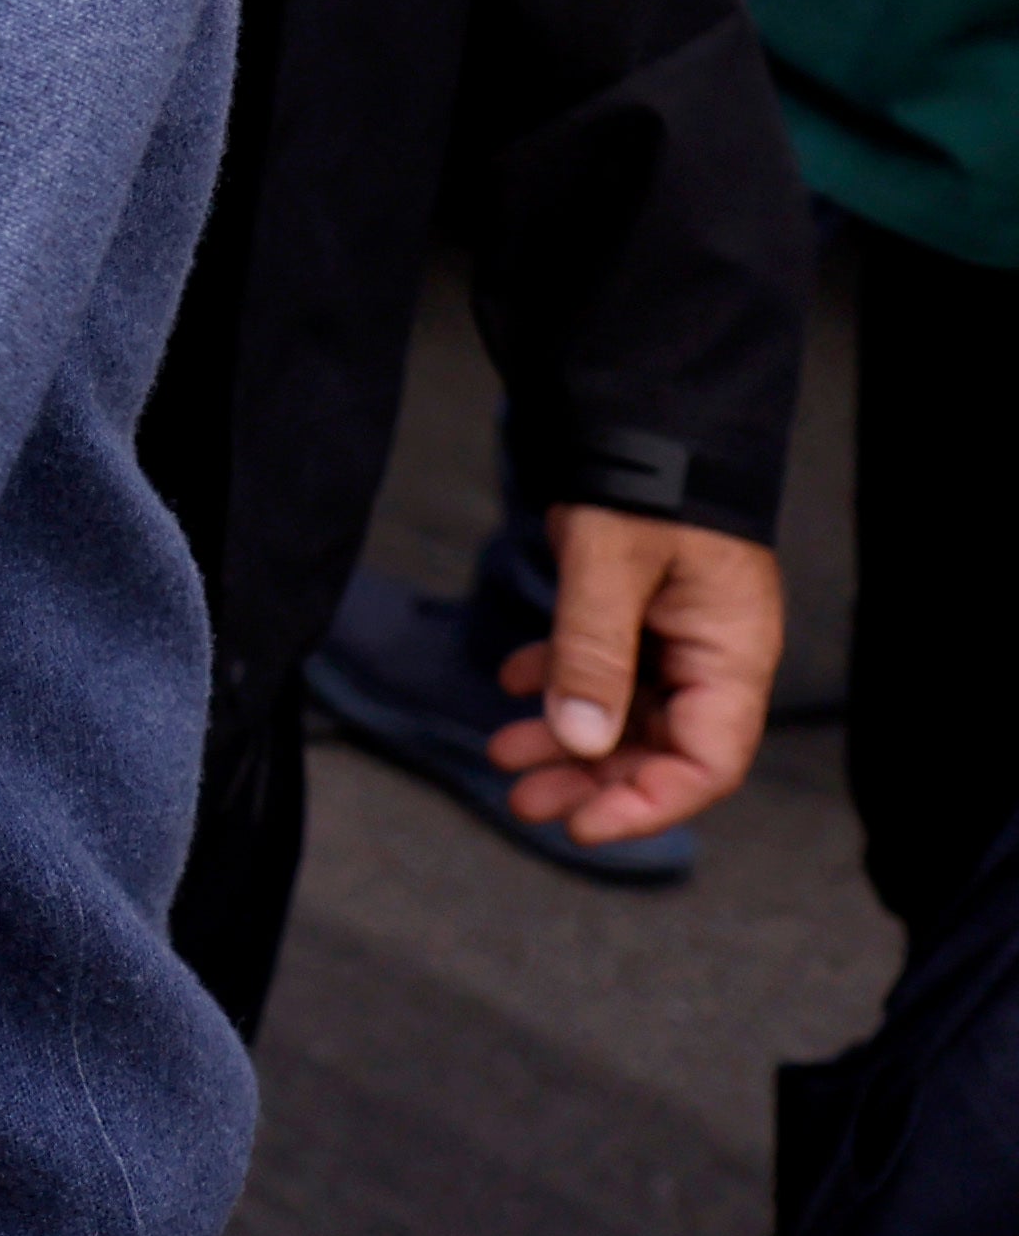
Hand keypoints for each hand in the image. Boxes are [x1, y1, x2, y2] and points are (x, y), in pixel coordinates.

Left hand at [495, 506, 783, 844]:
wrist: (644, 409)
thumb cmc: (645, 479)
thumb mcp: (610, 563)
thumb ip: (593, 651)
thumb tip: (582, 741)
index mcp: (731, 654)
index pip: (708, 763)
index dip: (648, 805)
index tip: (581, 826)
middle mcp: (713, 655)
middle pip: (662, 749)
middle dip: (593, 781)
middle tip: (522, 799)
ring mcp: (679, 635)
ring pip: (626, 714)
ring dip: (568, 738)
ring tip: (503, 752)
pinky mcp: (642, 612)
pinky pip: (606, 668)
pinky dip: (559, 681)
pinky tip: (512, 682)